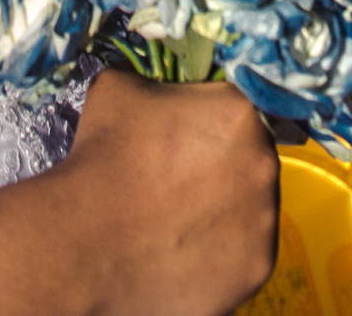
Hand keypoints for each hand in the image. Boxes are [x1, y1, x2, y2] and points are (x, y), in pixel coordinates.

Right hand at [59, 70, 278, 315]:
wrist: (86, 238)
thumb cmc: (103, 157)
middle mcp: (264, 163)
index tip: (188, 138)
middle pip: (251, 159)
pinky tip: (184, 248)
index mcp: (239, 111)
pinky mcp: (256, 268)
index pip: (238, 108)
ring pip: (252, 208)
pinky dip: (220, 252)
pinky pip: (244, 253)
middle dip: (222, 167)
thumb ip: (154, 82)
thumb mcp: (121, 87)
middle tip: (180, 179)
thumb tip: (152, 88)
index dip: (213, 122)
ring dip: (224, 209)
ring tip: (179, 217)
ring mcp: (265, 220)